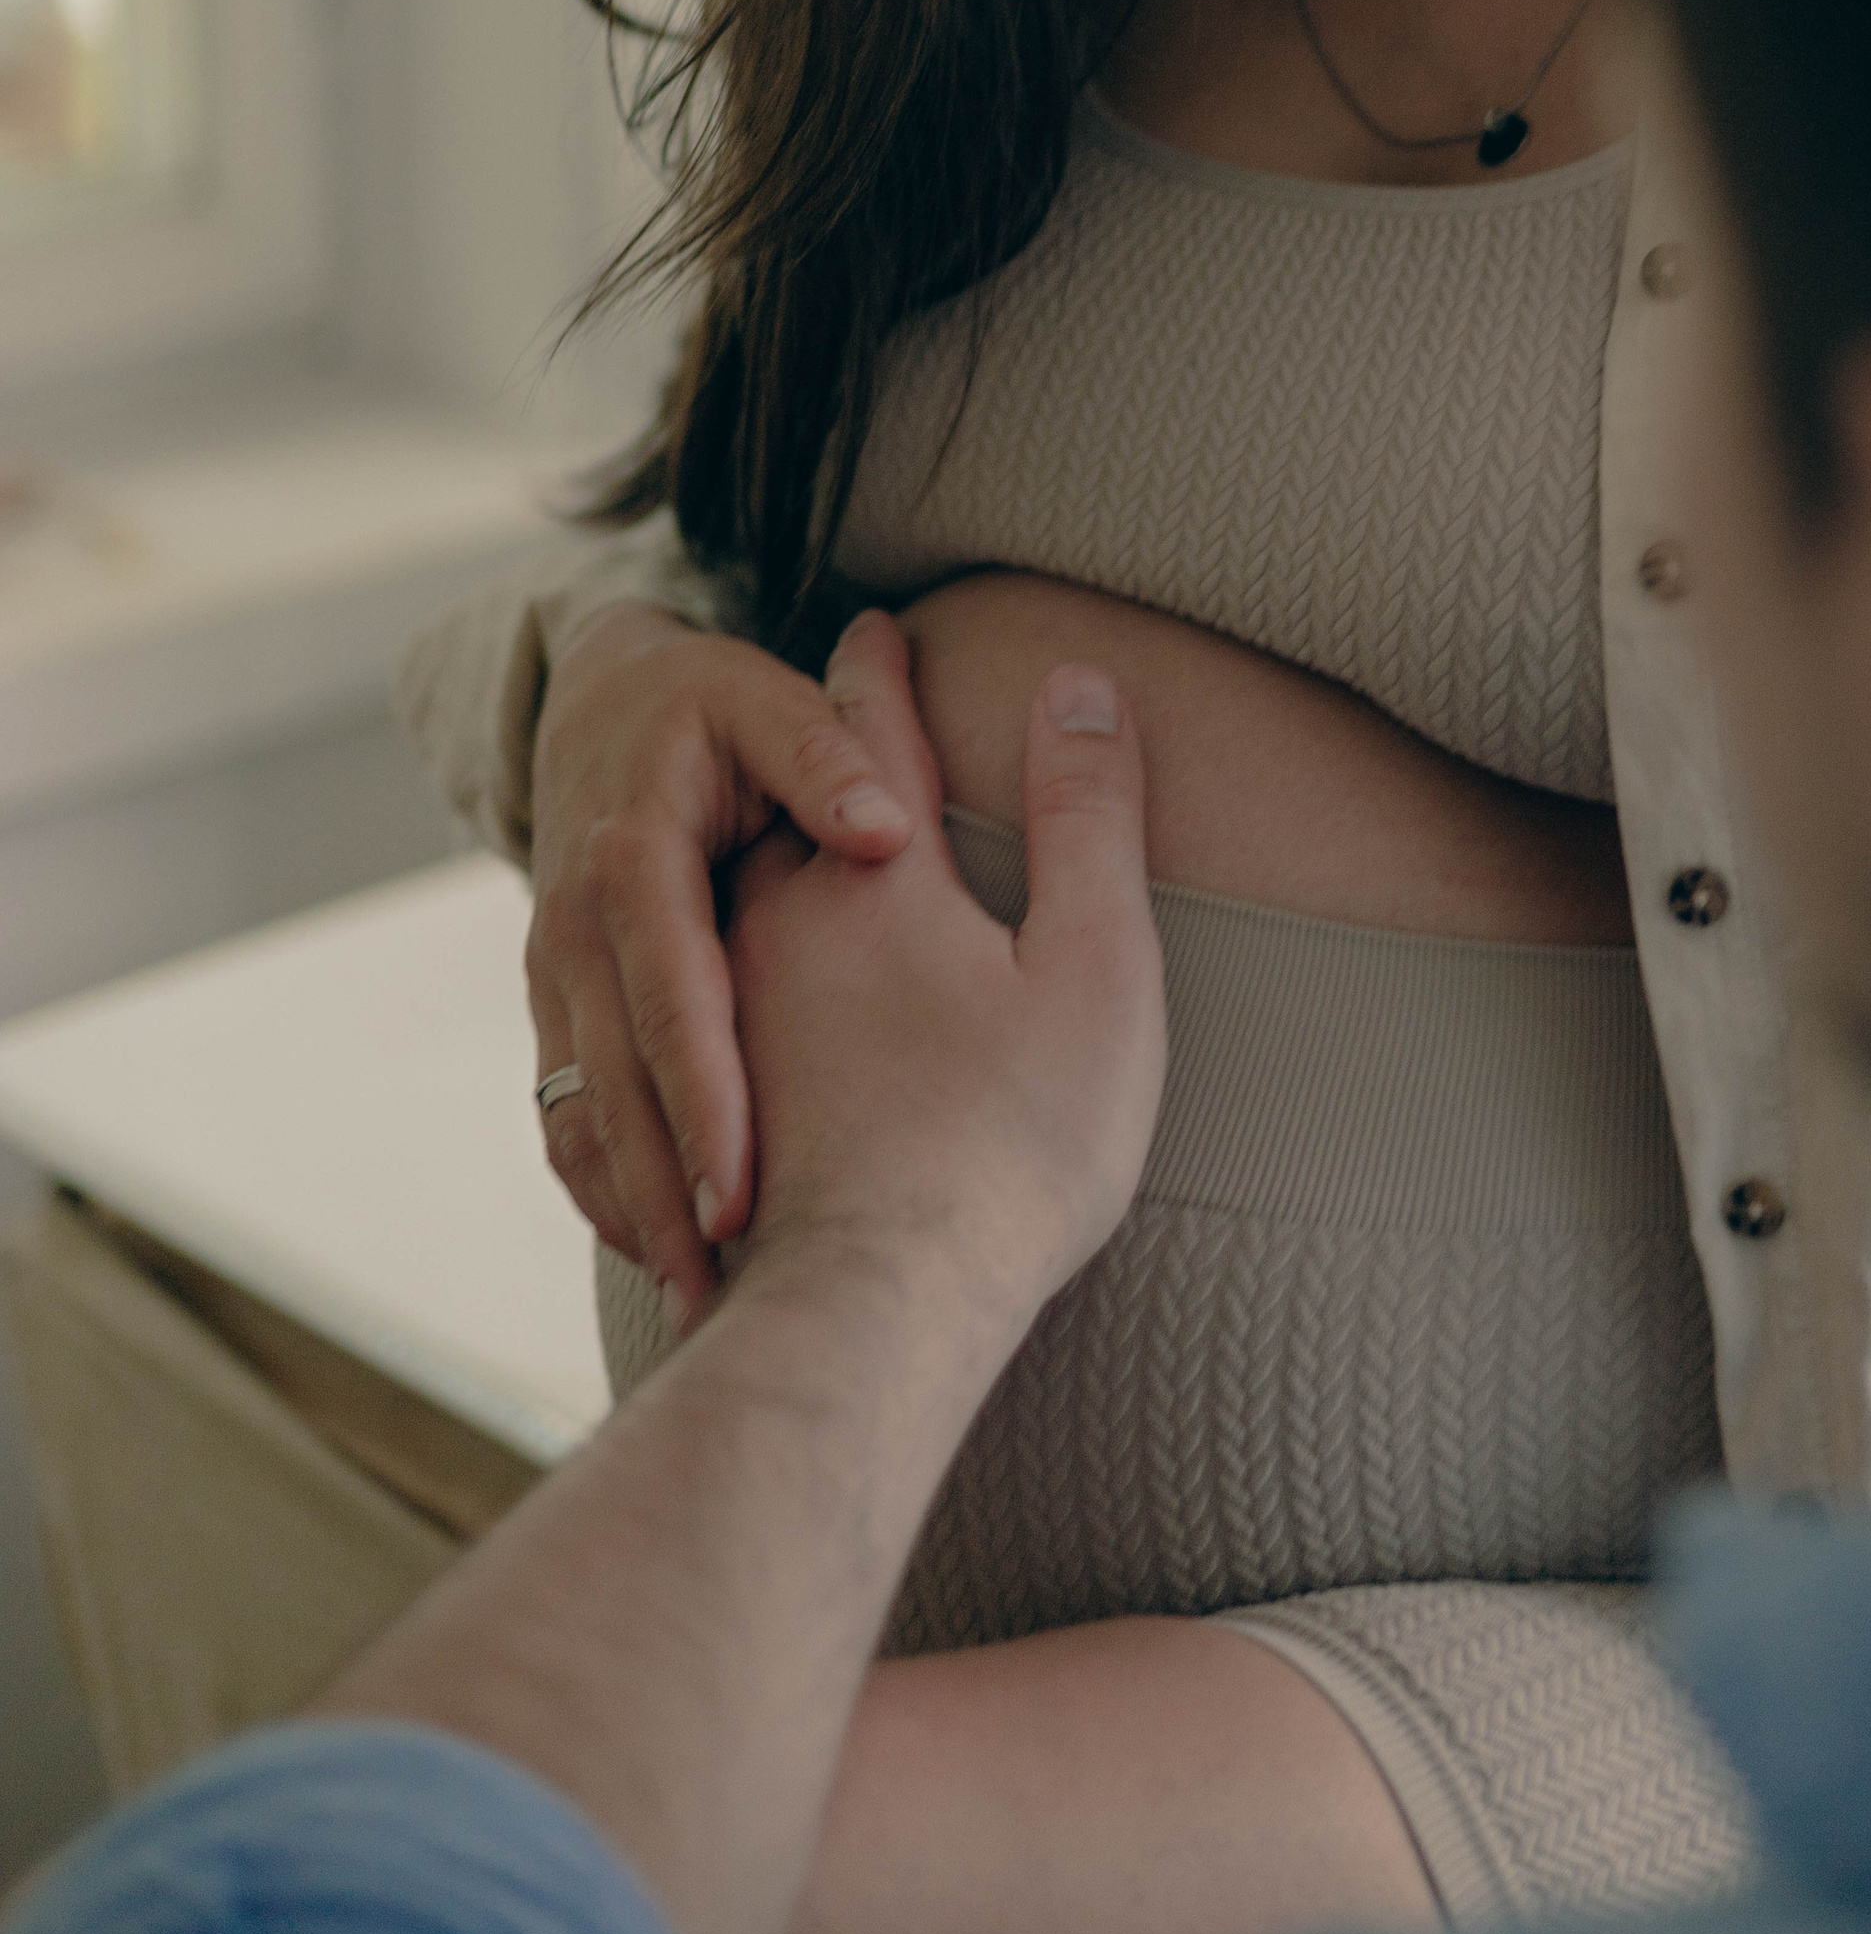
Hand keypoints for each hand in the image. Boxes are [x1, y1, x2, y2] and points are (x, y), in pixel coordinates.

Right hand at [526, 602, 944, 1316]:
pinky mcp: (557, 1015)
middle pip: (613, 1085)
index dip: (702, 1096)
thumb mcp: (763, 698)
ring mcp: (554, 981)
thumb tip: (888, 829)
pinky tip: (667, 1255)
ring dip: (634, 1213)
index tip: (744, 1188)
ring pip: (581, 1119)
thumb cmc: (706, 704)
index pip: (668, 994)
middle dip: (665, 1191)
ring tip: (706, 1305)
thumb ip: (825, 755)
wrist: (596, 704)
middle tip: (727, 1289)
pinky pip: (569, 1119)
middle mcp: (574, 932)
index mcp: (629, 857)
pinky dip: (608, 1192)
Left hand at [724, 658, 1164, 1343]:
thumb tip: (1081, 682)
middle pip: (784, 812)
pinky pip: (713, 1001)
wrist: (881, 1310)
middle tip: (816, 723)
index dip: (881, 669)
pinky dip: (730, 970)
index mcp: (870, 881)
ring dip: (760, 865)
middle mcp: (775, 928)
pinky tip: (740, 1005)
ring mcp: (732, 1020)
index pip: (869, 733)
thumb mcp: (1094, 967)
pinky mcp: (717, 1102)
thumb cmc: (1012, 1143)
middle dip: (803, 762)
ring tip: (778, 849)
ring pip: (736, 906)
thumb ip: (1088, 819)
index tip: (876, 622)